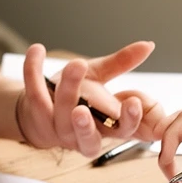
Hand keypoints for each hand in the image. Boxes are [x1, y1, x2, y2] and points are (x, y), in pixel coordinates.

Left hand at [15, 42, 167, 157]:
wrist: (37, 112)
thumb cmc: (78, 96)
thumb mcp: (100, 78)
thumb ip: (122, 64)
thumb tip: (148, 45)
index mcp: (105, 128)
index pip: (123, 132)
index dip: (129, 121)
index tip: (133, 102)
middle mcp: (81, 135)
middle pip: (87, 137)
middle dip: (85, 124)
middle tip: (82, 108)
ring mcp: (56, 128)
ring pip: (60, 114)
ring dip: (68, 88)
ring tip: (77, 65)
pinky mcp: (35, 115)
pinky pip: (34, 93)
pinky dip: (33, 70)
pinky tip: (37, 49)